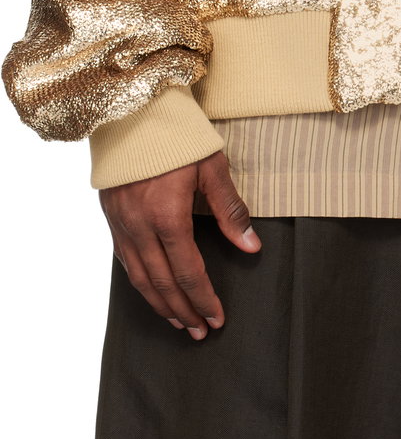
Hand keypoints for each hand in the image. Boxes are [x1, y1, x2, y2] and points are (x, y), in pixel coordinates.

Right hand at [99, 149, 260, 337]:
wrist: (134, 107)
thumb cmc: (178, 133)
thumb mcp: (211, 166)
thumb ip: (230, 209)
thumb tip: (252, 246)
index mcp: (167, 215)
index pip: (188, 271)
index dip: (204, 299)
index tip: (216, 319)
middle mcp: (139, 225)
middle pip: (162, 282)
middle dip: (183, 310)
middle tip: (199, 332)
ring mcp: (120, 222)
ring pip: (138, 277)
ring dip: (159, 303)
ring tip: (178, 321)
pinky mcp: (110, 215)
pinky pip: (124, 260)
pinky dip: (139, 282)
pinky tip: (152, 290)